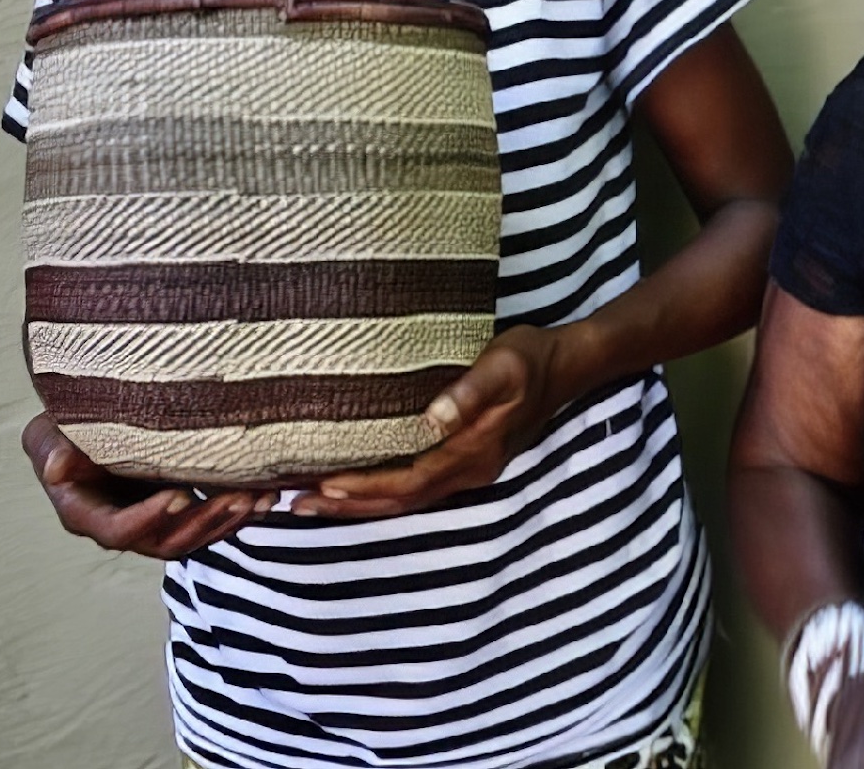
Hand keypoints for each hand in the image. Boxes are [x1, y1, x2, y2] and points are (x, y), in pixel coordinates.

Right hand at [22, 413, 273, 558]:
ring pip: (195, 537)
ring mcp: (154, 525)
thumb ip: (53, 449)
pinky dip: (238, 514)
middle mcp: (123, 528)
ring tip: (259, 498)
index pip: (118, 530)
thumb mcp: (52, 432)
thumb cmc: (67, 428)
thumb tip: (54, 470)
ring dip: (228, 521)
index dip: (149, 518)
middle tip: (237, 497)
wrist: (91, 428)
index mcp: (86, 515)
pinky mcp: (179, 515)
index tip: (180, 496)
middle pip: (166, 541)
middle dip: (203, 522)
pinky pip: (211, 524)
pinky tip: (268, 497)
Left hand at [296, 325, 570, 519]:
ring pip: (407, 500)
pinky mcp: (467, 460)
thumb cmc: (531, 358)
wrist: (567, 366)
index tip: (321, 484)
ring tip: (313, 502)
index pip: (408, 481)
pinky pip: (417, 487)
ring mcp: (469, 469)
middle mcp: (469, 470)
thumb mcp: (504, 365)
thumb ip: (470, 392)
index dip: (364, 487)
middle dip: (348, 506)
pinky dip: (382, 492)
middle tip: (296, 505)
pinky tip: (358, 485)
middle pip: (400, 502)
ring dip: (360, 504)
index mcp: (473, 452)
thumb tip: (432, 419)